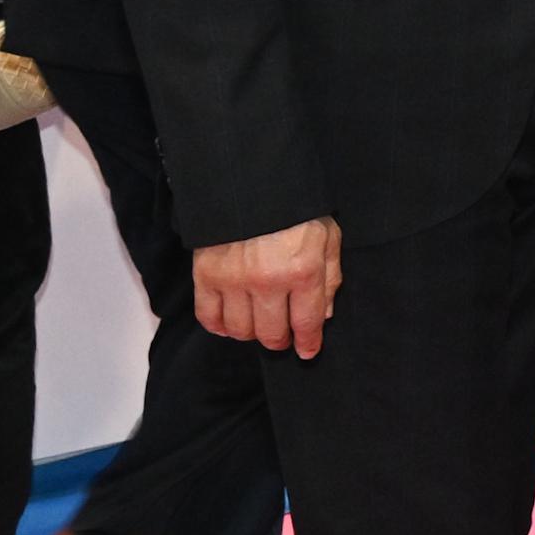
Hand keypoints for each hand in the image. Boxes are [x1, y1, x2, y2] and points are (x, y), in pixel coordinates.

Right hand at [197, 218, 342, 356]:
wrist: (252, 183)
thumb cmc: (297, 209)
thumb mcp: (328, 238)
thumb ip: (329, 277)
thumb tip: (323, 315)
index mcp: (302, 271)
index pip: (306, 323)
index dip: (308, 343)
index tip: (308, 352)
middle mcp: (267, 282)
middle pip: (271, 332)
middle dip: (280, 340)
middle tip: (282, 337)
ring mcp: (233, 281)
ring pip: (241, 330)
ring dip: (251, 334)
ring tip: (258, 326)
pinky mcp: (205, 275)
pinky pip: (209, 316)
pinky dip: (219, 326)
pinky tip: (230, 324)